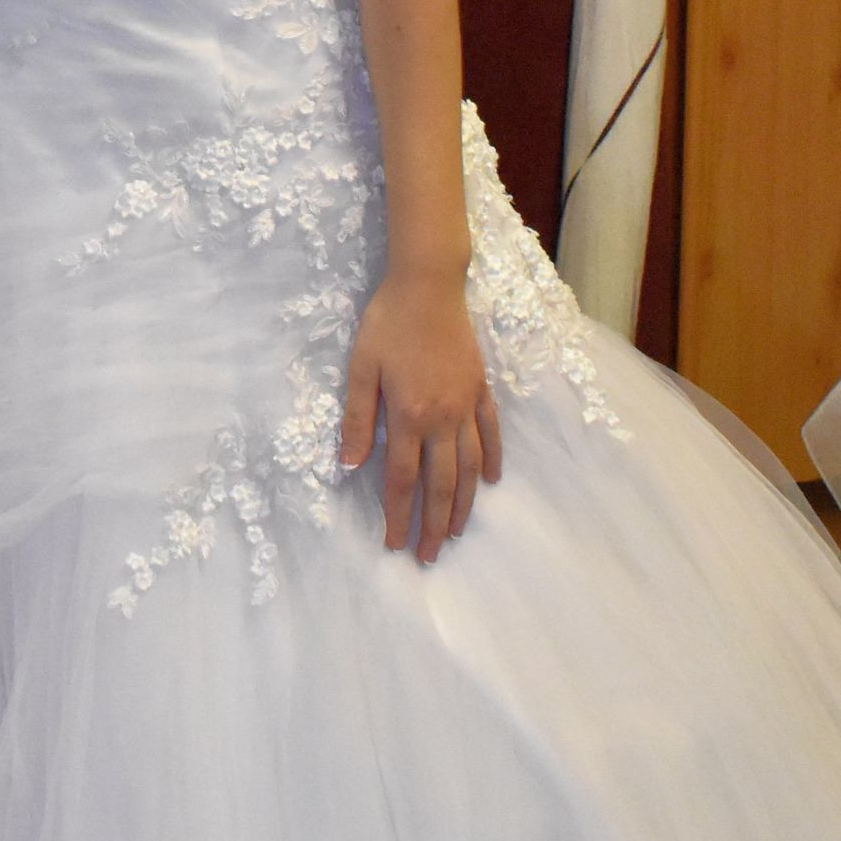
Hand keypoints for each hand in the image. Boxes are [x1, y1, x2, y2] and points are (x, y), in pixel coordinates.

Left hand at [339, 272, 501, 563]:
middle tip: (427, 556)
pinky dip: (491, 461)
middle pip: (441, 484)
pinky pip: (490, 434)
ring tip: (455, 532)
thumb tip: (349, 465)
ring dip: (462, 504)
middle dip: (433, 525)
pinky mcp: (480, 389)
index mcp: (409, 416)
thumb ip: (357, 419)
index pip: (404, 480)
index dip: (399, 516)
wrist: (428, 284)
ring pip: (470, 467)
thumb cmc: (387, 323)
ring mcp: (467, 405)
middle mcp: (444, 418)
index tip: (394, 545)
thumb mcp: (361, 368)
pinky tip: (489, 482)